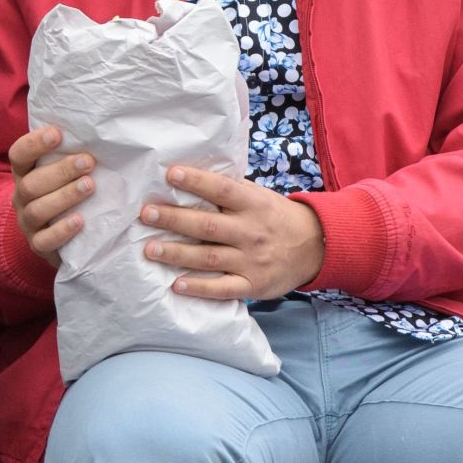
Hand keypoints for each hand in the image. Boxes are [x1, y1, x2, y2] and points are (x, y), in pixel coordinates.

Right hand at [10, 123, 94, 270]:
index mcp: (24, 174)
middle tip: (88, 162)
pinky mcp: (38, 245)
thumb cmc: (66, 192)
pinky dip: (62, 230)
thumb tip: (97, 134)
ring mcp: (27, 223)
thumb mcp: (63, 173)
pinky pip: (44, 240)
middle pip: (30, 183)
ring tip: (89, 185)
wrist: (59, 237)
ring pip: (37, 210)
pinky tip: (80, 221)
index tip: (57, 134)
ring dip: (64, 196)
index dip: (34, 144)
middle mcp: (21, 197)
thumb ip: (70, 155)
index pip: (18, 155)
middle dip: (60, 171)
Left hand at [140, 163, 325, 303]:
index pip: (221, 190)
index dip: (196, 181)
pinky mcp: (253, 285)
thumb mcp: (260, 196)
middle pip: (207, 225)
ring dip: (177, 253)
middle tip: (146, 214)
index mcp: (253, 204)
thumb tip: (191, 177)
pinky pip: (223, 288)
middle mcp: (251, 232)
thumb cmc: (276, 217)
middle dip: (174, 219)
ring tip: (150, 249)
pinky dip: (199, 288)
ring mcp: (251, 260)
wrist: (316, 247)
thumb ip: (231, 191)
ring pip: (209, 257)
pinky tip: (176, 284)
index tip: (170, 174)